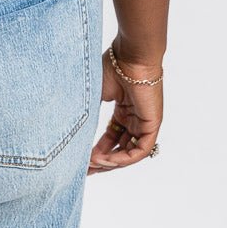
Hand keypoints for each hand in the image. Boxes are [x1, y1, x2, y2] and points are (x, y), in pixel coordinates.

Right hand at [88, 40, 162, 174]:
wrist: (129, 56)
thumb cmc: (112, 67)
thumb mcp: (96, 94)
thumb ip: (89, 114)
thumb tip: (73, 130)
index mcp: (123, 109)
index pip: (112, 137)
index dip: (98, 150)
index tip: (82, 160)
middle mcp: (135, 118)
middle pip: (119, 148)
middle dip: (102, 161)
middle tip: (85, 170)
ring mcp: (144, 123)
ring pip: (129, 153)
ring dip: (111, 162)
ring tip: (91, 165)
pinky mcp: (152, 125)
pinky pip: (139, 150)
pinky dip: (123, 158)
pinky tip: (106, 160)